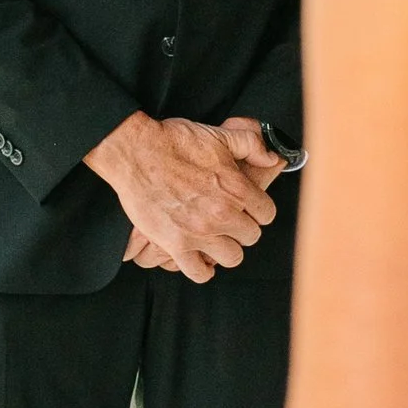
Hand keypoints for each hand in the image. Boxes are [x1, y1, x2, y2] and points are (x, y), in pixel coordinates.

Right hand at [84, 112, 277, 282]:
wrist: (135, 152)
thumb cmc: (174, 141)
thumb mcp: (219, 135)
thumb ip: (251, 144)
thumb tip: (272, 158)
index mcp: (236, 188)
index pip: (266, 214)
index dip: (257, 210)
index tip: (246, 208)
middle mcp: (222, 214)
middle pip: (251, 236)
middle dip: (242, 228)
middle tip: (227, 220)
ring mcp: (199, 232)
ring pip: (232, 257)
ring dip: (226, 249)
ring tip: (215, 239)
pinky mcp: (175, 245)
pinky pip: (199, 273)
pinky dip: (202, 269)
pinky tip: (200, 258)